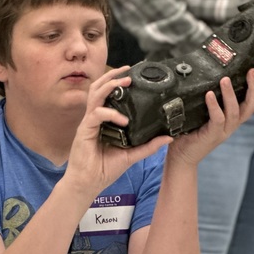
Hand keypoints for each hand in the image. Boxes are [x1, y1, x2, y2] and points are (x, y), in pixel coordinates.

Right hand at [64, 67, 173, 198]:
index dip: (117, 82)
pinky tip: (123, 120)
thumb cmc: (104, 169)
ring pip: (95, 95)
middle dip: (112, 76)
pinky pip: (96, 115)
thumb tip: (168, 137)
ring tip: (125, 82)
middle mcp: (94, 118)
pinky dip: (111, 113)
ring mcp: (88, 123)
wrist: (88, 183)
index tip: (133, 75)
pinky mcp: (84, 130)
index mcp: (103, 121)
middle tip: (129, 69)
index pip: (108, 95)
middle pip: (98, 88)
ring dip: (110, 85)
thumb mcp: (132, 155)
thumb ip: (148, 146)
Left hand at [167, 68, 253, 165]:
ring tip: (225, 79)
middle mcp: (233, 124)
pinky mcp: (212, 135)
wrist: (182, 157)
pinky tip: (209, 94)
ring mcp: (224, 131)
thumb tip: (207, 77)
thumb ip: (210, 101)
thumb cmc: (190, 133)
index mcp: (235, 118)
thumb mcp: (203, 114)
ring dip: (230, 94)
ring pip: (235, 111)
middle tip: (252, 71)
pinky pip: (217, 119)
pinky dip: (214, 106)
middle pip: (252, 106)